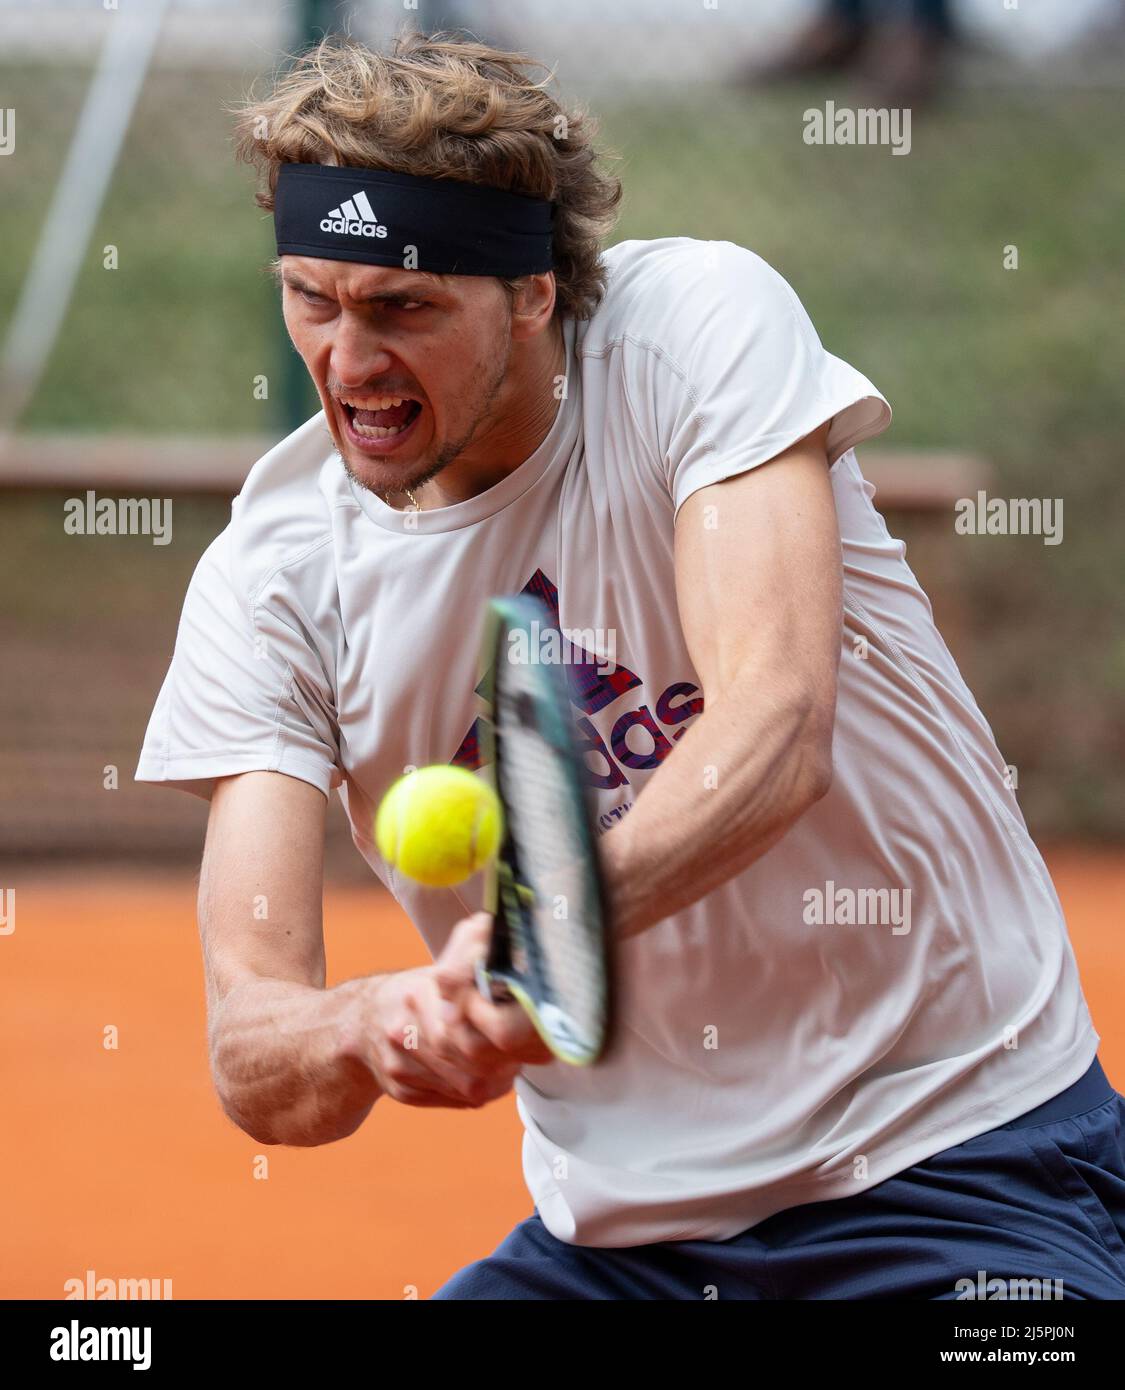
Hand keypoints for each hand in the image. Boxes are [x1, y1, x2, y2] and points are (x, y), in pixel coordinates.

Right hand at [364, 912, 553, 1108]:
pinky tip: (482, 1076)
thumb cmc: (415, 993)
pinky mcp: (401, 1090)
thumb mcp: (440, 975)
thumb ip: (474, 980)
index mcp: (418, 996)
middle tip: (520, 1053)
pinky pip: (452, 1100)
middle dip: (504, 1061)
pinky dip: (473, 1092)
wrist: (362, 1020)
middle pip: (472, 1062)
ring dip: (494, 1079)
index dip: (503, 1035)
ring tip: (505, 1066)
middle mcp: (404, 1032)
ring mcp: (400, 1065)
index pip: (475, 1028)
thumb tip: (520, 989)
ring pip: (466, 1087)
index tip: (519, 1031)